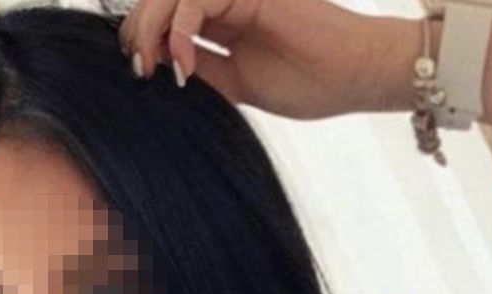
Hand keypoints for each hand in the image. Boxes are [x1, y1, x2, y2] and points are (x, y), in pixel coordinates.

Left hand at [115, 0, 379, 119]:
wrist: (352, 76)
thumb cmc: (310, 83)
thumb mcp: (238, 86)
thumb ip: (203, 72)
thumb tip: (160, 71)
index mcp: (223, 20)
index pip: (167, 20)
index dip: (145, 41)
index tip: (143, 74)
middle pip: (161, 1)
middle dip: (138, 32)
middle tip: (139, 69)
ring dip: (150, 29)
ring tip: (151, 67)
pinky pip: (194, 1)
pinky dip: (178, 32)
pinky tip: (181, 64)